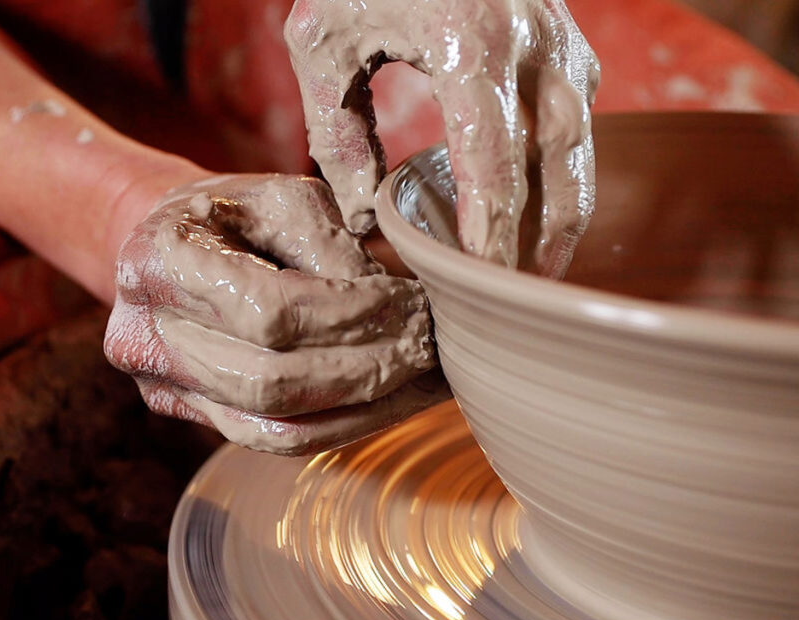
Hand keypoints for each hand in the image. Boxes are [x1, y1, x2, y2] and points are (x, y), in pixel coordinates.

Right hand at [105, 174, 447, 454]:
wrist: (168, 245)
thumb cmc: (231, 213)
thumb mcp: (279, 197)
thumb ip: (329, 246)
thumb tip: (390, 309)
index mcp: (156, 262)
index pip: (272, 312)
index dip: (352, 317)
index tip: (414, 304)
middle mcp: (144, 336)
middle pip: (274, 380)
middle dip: (368, 367)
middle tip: (431, 344)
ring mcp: (163, 387)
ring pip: (277, 425)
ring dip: (365, 408)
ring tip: (427, 379)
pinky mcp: (193, 416)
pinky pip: (274, 440)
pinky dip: (342, 427)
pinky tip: (392, 402)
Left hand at [285, 0, 599, 275]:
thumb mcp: (323, 40)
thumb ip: (335, 130)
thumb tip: (365, 214)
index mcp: (468, 37)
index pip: (493, 157)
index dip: (492, 227)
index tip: (480, 279)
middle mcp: (533, 40)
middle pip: (557, 164)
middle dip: (542, 238)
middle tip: (519, 298)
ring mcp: (563, 41)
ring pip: (581, 150)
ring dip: (563, 215)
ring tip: (534, 274)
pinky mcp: (571, 46)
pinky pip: (579, 125)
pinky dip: (563, 177)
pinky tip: (536, 217)